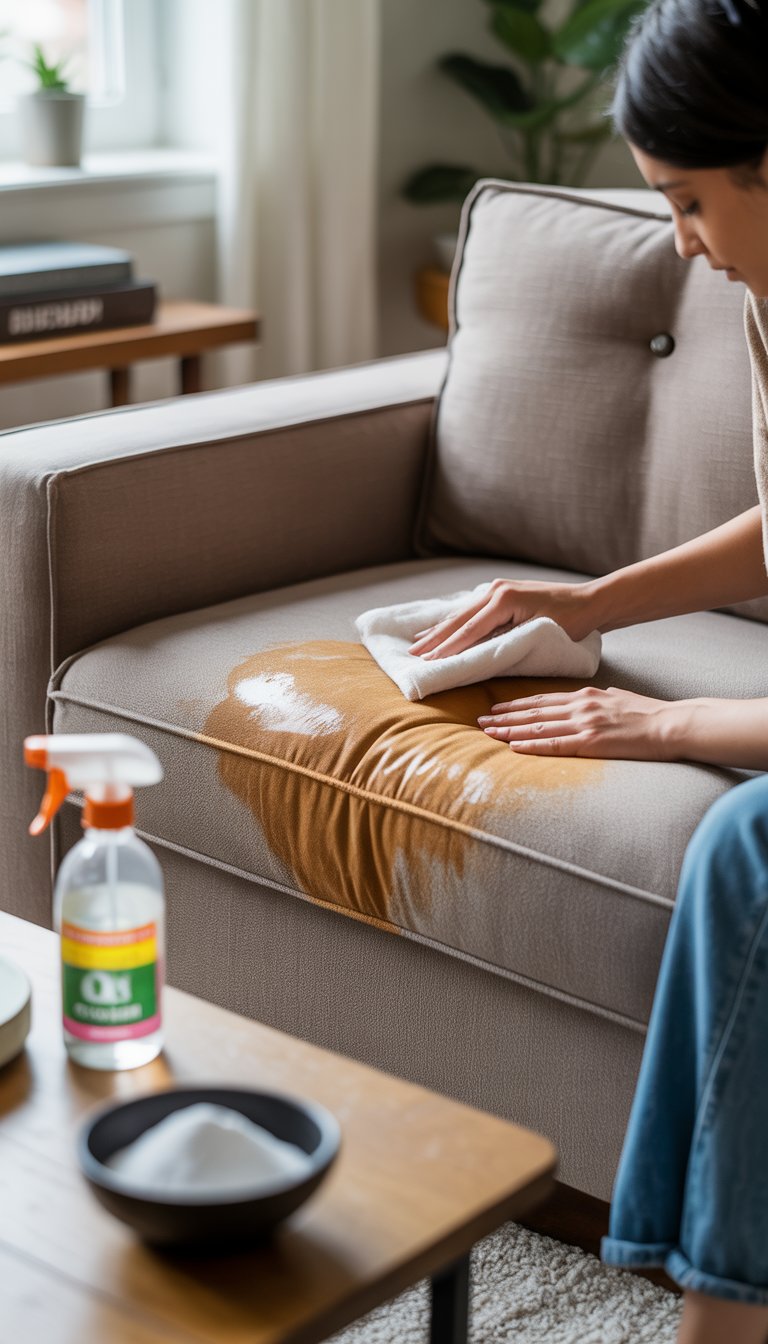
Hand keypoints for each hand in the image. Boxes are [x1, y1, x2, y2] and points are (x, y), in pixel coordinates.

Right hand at [409, 578, 597, 659]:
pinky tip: (440, 628)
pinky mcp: (501, 593)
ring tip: (416, 643)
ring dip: (439, 630)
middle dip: (435, 639)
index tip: (428, 661)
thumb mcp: (538, 634)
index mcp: (504, 599)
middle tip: (413, 655)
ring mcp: (497, 589)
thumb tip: (476, 655)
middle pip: (459, 620)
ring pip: (461, 614)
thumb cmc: (572, 621)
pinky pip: (470, 610)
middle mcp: (496, 591)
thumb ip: (505, 642)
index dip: (447, 648)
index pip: (469, 629)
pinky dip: (454, 622)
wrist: (591, 601)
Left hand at [477, 686, 676, 759]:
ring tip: (487, 733)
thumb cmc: (647, 713)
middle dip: (503, 716)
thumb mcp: (616, 697)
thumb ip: (596, 700)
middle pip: (532, 712)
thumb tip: (586, 701)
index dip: (515, 705)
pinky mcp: (592, 742)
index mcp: (584, 695)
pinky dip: (531, 746)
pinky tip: (513, 747)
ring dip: (509, 731)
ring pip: (537, 727)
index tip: (495, 708)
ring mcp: (584, 724)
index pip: (541, 700)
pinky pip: (554, 745)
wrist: (670, 724)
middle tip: (479, 720)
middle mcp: (579, 706)